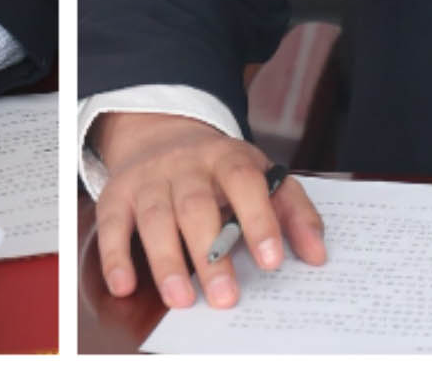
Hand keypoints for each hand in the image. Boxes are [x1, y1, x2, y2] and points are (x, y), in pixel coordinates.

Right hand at [91, 111, 325, 310]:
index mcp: (228, 158)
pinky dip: (115, 256)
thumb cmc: (222, 171)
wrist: (162, 132)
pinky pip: (112, 224)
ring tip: (182, 299)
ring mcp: (149, 178)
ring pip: (155, 217)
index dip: (259, 220)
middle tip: (226, 298)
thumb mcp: (261, 176)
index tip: (271, 261)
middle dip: (211, 253)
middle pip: (196, 205)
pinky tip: (125, 286)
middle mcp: (186, 165)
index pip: (245, 182)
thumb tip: (319, 255)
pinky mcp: (118, 194)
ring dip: (167, 260)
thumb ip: (294, 212)